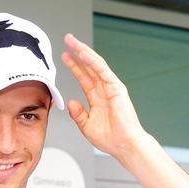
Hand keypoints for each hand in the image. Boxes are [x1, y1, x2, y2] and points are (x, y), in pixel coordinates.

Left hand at [62, 33, 146, 158]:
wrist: (123, 145)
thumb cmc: (110, 138)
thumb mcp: (86, 126)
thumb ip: (78, 114)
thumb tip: (72, 102)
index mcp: (97, 98)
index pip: (84, 78)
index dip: (74, 66)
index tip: (65, 56)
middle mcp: (104, 90)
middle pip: (89, 67)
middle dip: (78, 53)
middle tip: (68, 40)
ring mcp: (111, 87)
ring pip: (95, 64)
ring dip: (83, 52)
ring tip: (73, 42)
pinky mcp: (116, 88)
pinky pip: (102, 71)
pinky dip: (92, 61)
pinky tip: (83, 53)